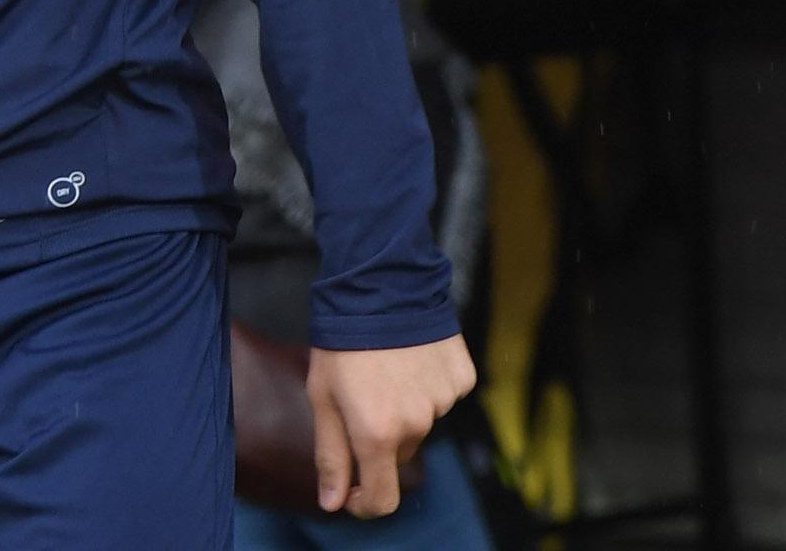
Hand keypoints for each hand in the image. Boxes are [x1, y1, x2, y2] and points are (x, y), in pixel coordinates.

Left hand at [306, 334, 474, 518]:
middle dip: (378, 436)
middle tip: (361, 393)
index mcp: (378, 433)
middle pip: (398, 454)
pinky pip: (444, 396)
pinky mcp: (462, 378)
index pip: (383, 498)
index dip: (365, 503)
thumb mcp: (323, 397)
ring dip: (405, 407)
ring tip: (386, 366)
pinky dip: (428, 385)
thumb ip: (331, 455)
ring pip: (422, 422)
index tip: (353, 492)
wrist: (380, 282)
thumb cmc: (342, 341)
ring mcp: (444, 400)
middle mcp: (417, 423)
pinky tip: (412, 357)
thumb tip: (332, 503)